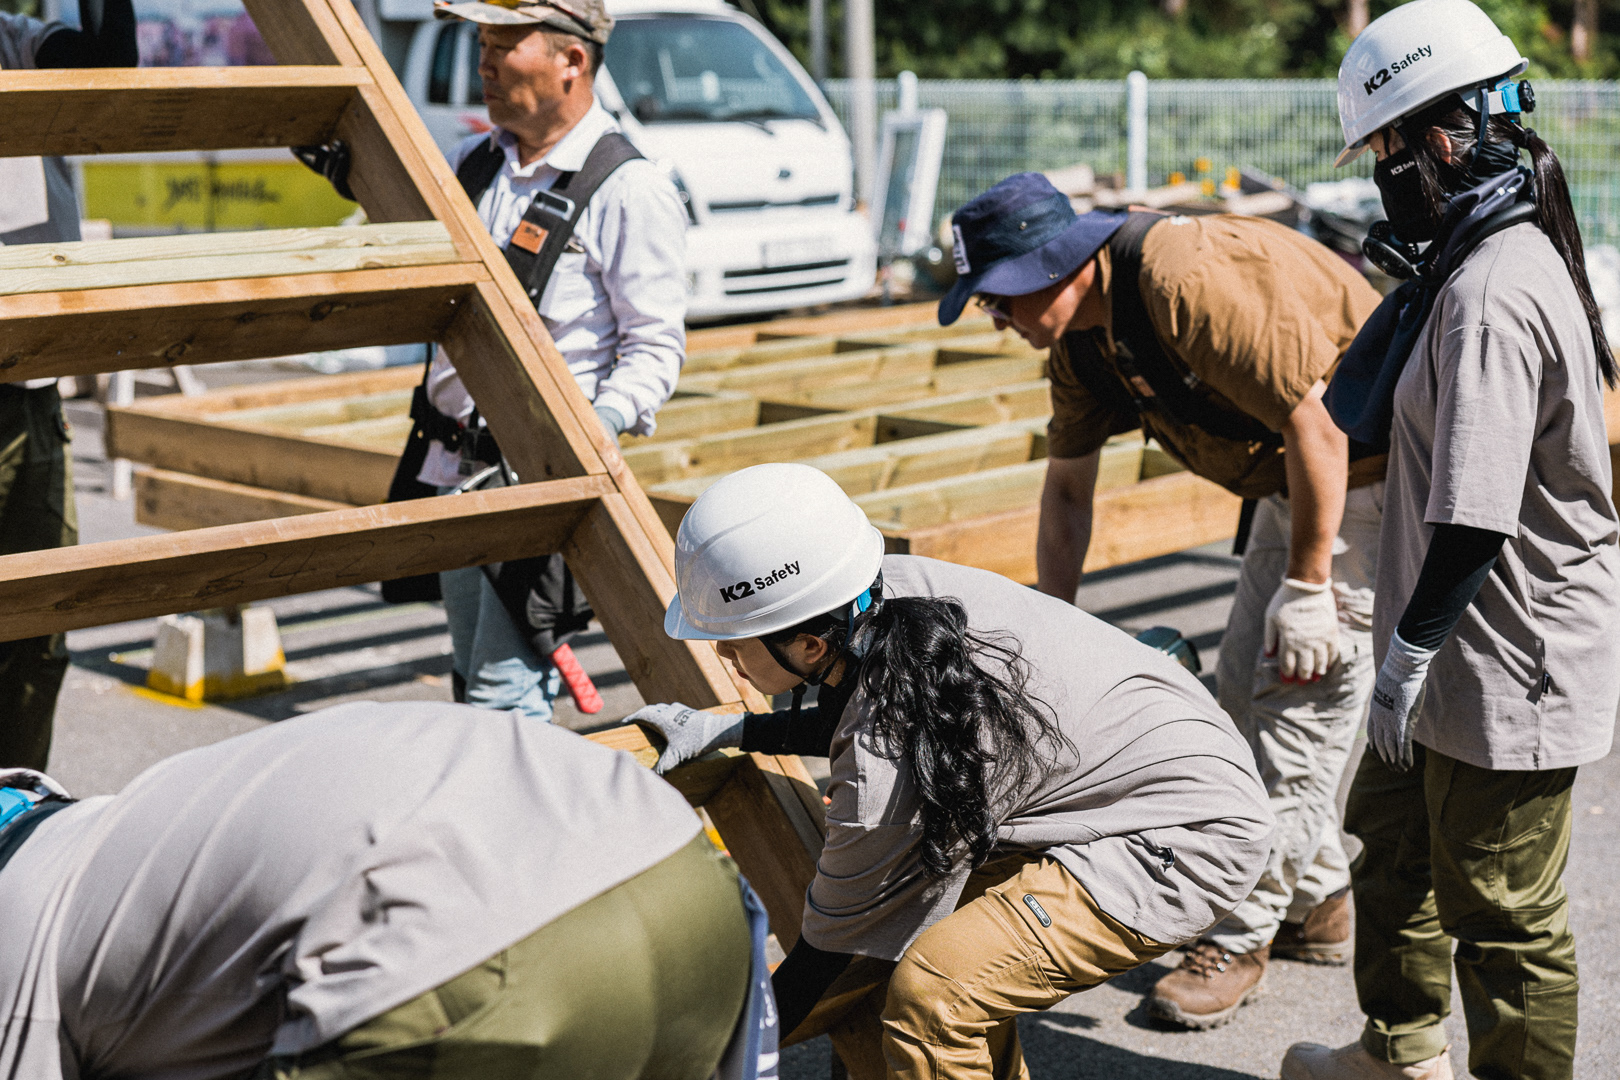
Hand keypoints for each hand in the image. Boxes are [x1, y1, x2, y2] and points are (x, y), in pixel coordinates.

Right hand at [624, 703, 743, 774]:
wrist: (718, 730)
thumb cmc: (696, 741)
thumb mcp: (678, 755)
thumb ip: (664, 766)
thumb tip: (653, 776)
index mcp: (663, 719)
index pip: (643, 714)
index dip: (632, 718)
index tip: (624, 722)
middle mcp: (670, 711)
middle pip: (652, 709)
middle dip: (642, 715)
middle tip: (636, 722)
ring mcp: (681, 710)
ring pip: (663, 708)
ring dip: (655, 713)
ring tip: (652, 721)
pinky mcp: (690, 712)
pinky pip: (673, 710)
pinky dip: (667, 714)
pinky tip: (671, 722)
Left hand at [1264, 577, 1340, 681]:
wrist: (1307, 586)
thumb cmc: (1285, 600)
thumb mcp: (1270, 617)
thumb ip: (1269, 637)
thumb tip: (1268, 655)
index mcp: (1288, 640)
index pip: (1288, 664)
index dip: (1287, 674)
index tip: (1287, 679)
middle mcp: (1305, 643)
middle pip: (1305, 667)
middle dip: (1302, 677)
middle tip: (1301, 681)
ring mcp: (1320, 639)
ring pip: (1320, 663)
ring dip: (1316, 672)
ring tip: (1314, 677)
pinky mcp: (1331, 633)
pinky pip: (1333, 652)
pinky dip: (1330, 661)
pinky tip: (1326, 665)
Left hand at [1368, 631, 1435, 771]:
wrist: (1400, 669)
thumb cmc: (1397, 674)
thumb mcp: (1388, 686)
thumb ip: (1389, 694)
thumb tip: (1394, 690)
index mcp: (1375, 711)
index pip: (1372, 735)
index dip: (1376, 747)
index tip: (1379, 755)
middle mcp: (1380, 720)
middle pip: (1380, 745)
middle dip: (1386, 758)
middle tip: (1392, 768)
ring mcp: (1391, 722)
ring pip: (1391, 749)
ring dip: (1396, 762)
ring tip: (1401, 770)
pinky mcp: (1403, 724)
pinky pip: (1403, 746)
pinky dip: (1405, 758)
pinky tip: (1408, 766)